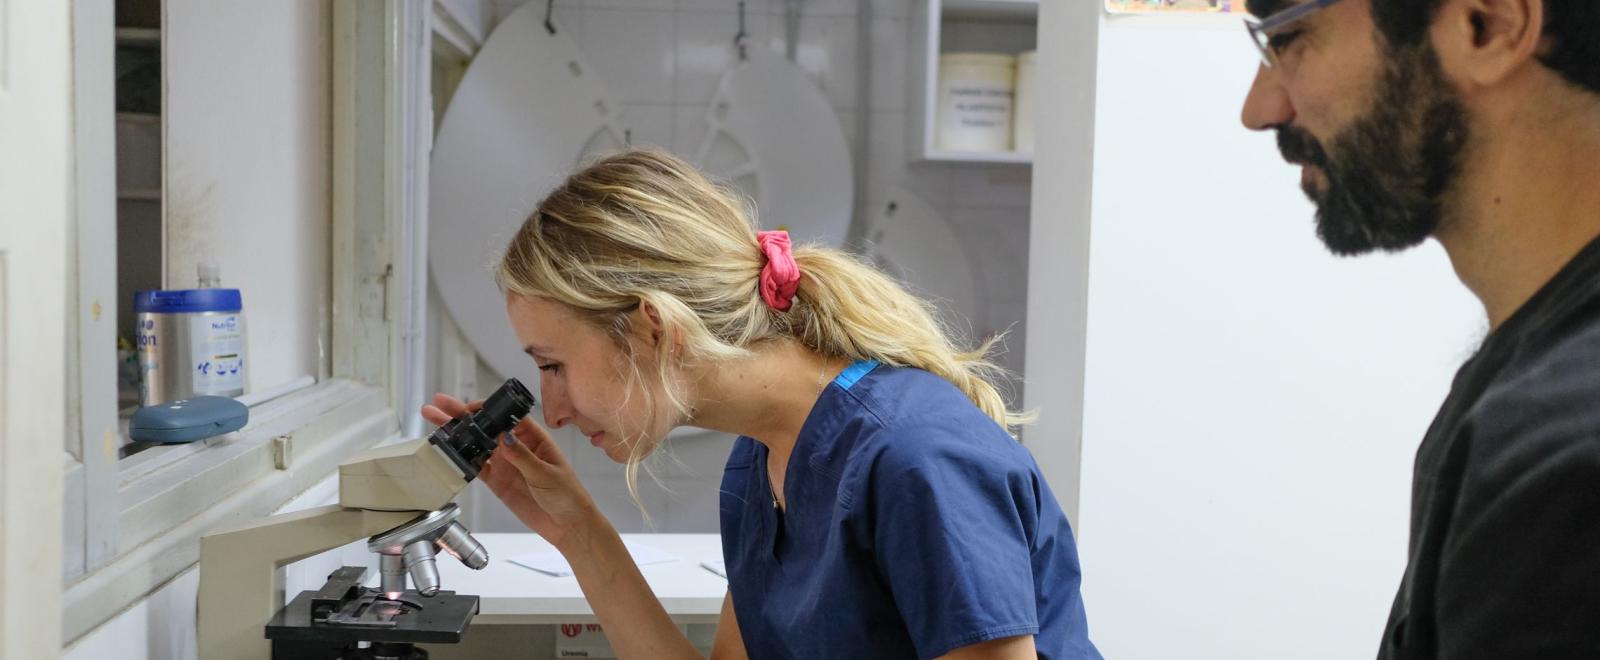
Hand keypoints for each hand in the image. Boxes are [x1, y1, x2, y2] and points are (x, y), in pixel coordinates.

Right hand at [421, 393, 600, 548]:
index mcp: (534, 438)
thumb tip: (505, 436)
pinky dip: (462, 461)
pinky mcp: (498, 481)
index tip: (469, 407)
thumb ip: (523, 456)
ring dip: (457, 435)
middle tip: (439, 404)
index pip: (507, 416)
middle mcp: (516, 447)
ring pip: (477, 445)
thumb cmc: (567, 495)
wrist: (567, 525)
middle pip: (486, 426)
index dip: (487, 408)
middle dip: (462, 415)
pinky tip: (445, 451)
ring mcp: (505, 464)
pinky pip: (477, 468)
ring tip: (435, 424)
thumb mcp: (546, 474)